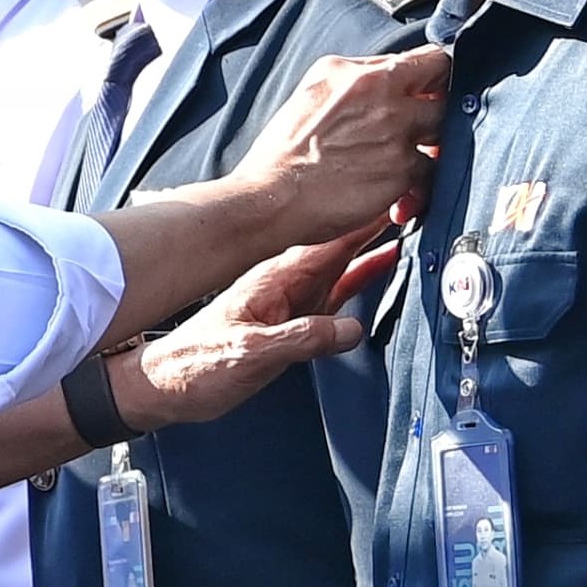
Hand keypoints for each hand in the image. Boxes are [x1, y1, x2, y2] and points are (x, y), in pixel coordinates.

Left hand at [116, 227, 395, 432]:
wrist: (169, 385)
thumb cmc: (196, 365)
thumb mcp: (249, 354)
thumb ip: (301, 339)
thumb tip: (351, 330)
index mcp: (276, 279)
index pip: (330, 241)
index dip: (365, 220)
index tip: (398, 201)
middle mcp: (287, 282)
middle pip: (343, 244)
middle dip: (377, 223)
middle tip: (417, 202)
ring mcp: (293, 299)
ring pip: (345, 264)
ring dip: (376, 247)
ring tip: (412, 229)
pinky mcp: (294, 319)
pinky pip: (338, 292)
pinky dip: (364, 278)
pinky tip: (382, 270)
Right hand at [230, 48, 448, 246]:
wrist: (270, 196)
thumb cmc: (282, 155)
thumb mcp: (311, 93)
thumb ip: (352, 82)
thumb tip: (380, 82)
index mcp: (353, 70)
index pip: (420, 56)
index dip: (433, 75)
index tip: (432, 90)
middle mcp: (379, 92)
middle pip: (445, 85)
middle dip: (440, 106)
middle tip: (427, 126)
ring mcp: (395, 130)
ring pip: (444, 130)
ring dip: (434, 146)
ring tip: (412, 162)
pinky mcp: (402, 168)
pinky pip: (432, 174)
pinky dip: (420, 188)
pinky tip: (400, 198)